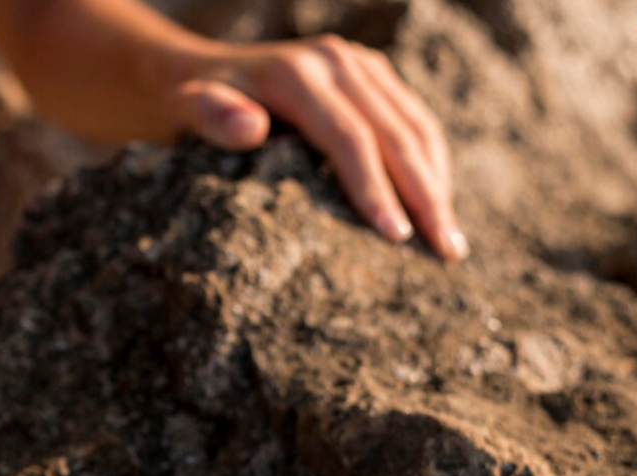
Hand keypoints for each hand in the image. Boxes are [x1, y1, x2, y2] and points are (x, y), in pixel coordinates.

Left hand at [168, 35, 466, 261]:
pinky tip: (437, 208)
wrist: (194, 74)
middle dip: (425, 195)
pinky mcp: (372, 78)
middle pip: (396, 134)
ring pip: (416, 127)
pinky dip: (430, 166)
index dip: (376, 188)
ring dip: (438, 185)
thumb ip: (212, 116)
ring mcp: (360, 66)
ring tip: (450, 244)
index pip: (351, 137)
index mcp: (298, 74)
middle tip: (445, 252)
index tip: (396, 238)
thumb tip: (250, 128)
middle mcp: (337, 62)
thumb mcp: (186, 109)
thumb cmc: (187, 106)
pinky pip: (413, 122)